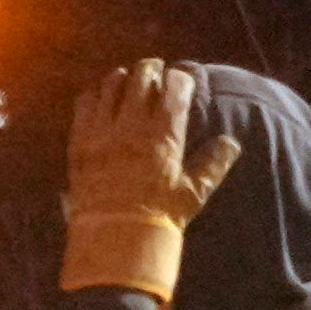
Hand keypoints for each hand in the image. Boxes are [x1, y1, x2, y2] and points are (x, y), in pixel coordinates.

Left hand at [61, 60, 240, 298]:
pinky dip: (96, 93)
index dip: (181, 77)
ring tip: (130, 83)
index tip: (184, 79)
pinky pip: (85, 101)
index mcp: (164, 136)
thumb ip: (213, 164)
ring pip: (112, 83)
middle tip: (158, 73)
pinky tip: (103, 98)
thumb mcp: (193, 194)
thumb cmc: (160, 218)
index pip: (175, 88)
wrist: (115, 240)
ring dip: (124, 78)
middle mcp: (132, 126)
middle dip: (153, 69)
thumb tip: (230, 142)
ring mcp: (102, 130)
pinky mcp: (80, 139)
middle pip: (142, 77)